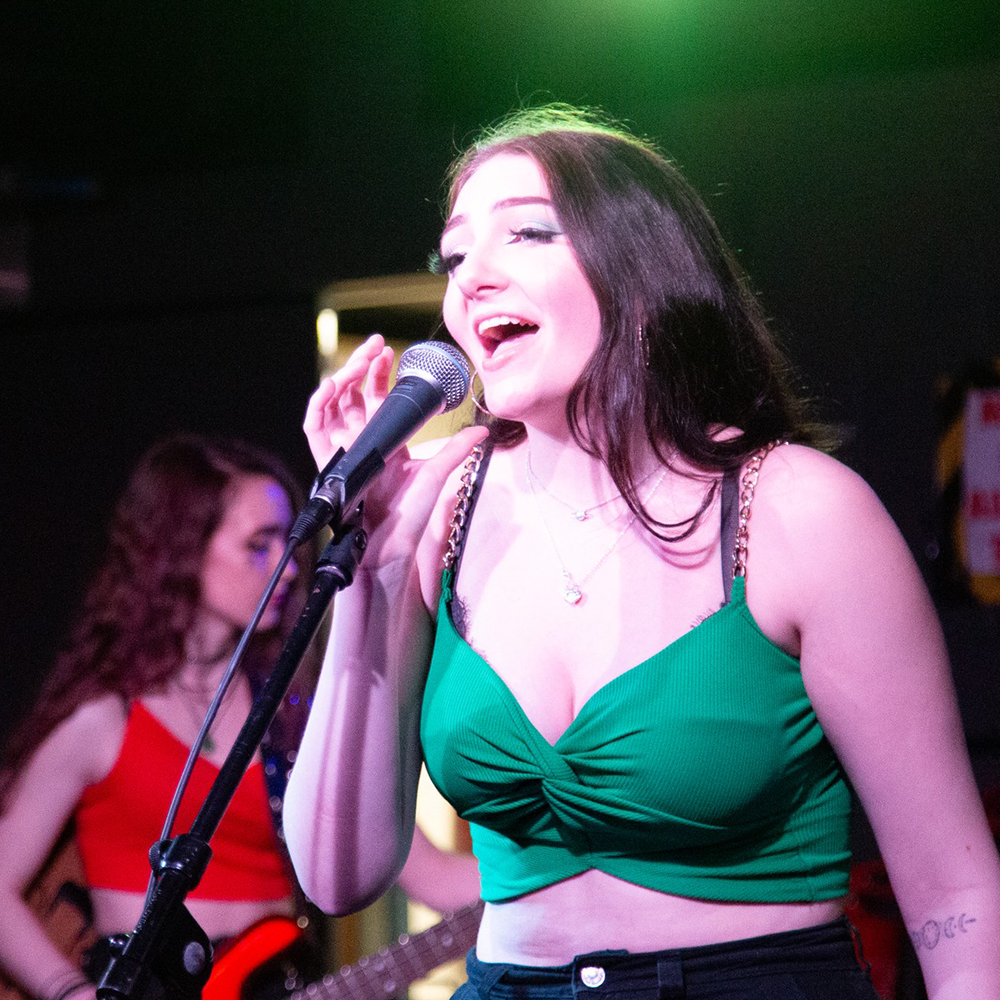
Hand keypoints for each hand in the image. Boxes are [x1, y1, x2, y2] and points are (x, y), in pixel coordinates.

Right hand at [303, 335, 486, 563]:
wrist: (392, 546)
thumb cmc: (412, 516)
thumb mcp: (438, 475)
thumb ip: (456, 450)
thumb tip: (481, 432)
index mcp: (386, 441)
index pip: (377, 398)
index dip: (379, 374)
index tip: (390, 352)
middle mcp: (362, 442)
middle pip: (353, 394)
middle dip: (361, 366)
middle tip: (375, 346)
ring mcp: (343, 451)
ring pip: (334, 404)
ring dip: (342, 378)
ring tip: (358, 360)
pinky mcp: (328, 463)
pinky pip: (315, 428)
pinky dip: (319, 404)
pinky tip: (332, 385)